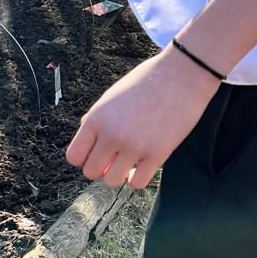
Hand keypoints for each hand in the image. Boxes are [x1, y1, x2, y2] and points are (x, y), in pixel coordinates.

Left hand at [65, 46, 219, 189]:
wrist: (182, 74)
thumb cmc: (147, 81)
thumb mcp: (112, 96)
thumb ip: (97, 118)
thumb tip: (85, 136)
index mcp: (96, 119)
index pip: (74, 156)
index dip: (84, 158)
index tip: (96, 153)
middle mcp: (111, 135)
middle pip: (91, 172)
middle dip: (100, 168)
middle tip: (114, 158)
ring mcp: (134, 146)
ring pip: (111, 181)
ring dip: (118, 175)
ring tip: (128, 163)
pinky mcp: (157, 154)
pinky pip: (137, 183)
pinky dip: (137, 179)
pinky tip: (143, 167)